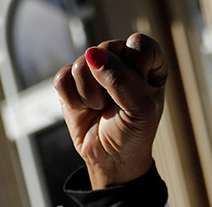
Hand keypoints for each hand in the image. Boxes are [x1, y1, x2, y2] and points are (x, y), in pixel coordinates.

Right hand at [54, 33, 167, 189]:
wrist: (111, 158)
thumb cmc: (134, 133)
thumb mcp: (140, 109)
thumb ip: (122, 80)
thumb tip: (93, 55)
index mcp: (149, 62)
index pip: (140, 43)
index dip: (136, 67)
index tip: (140, 90)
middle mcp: (122, 59)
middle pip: (108, 48)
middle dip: (111, 84)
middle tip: (119, 104)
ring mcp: (94, 67)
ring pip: (82, 64)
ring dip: (92, 95)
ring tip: (102, 108)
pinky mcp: (70, 79)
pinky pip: (63, 78)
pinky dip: (74, 100)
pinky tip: (86, 109)